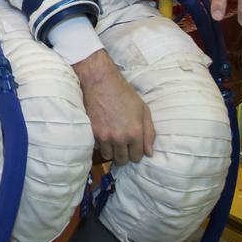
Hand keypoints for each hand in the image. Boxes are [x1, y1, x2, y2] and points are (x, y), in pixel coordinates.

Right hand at [72, 49, 154, 165]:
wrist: (100, 82)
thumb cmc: (124, 93)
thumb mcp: (143, 109)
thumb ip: (149, 132)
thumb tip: (149, 153)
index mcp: (134, 133)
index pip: (137, 157)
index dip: (136, 153)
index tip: (134, 146)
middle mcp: (119, 138)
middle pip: (122, 160)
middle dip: (124, 154)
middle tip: (123, 145)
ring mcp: (104, 136)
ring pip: (108, 156)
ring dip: (111, 151)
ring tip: (113, 140)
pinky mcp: (92, 132)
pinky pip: (97, 147)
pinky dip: (101, 143)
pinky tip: (103, 133)